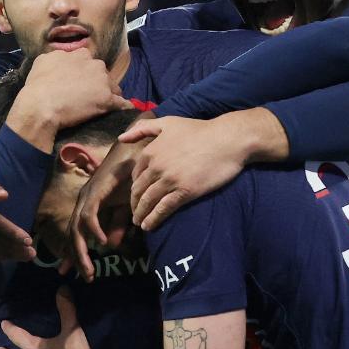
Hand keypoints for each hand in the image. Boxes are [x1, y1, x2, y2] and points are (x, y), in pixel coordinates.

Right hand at [8, 48, 135, 151]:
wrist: (40, 105)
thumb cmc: (37, 86)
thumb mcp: (42, 62)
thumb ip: (56, 57)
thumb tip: (60, 59)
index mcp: (79, 54)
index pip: (88, 61)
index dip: (85, 73)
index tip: (80, 82)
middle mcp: (93, 63)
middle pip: (102, 73)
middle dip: (98, 82)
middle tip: (88, 95)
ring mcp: (102, 80)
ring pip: (113, 87)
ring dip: (109, 94)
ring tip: (102, 106)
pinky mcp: (107, 99)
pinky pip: (122, 103)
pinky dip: (123, 106)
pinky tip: (124, 111)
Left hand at [63, 138, 143, 280]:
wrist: (136, 151)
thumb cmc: (132, 176)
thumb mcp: (126, 207)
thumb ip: (118, 225)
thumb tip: (110, 246)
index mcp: (90, 206)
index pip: (78, 234)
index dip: (76, 254)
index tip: (78, 273)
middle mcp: (84, 202)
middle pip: (74, 235)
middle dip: (77, 258)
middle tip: (86, 277)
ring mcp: (87, 196)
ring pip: (77, 228)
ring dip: (82, 250)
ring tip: (90, 268)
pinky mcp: (95, 191)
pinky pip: (89, 214)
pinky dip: (93, 229)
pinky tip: (100, 242)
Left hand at [121, 115, 248, 230]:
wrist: (227, 139)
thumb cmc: (199, 129)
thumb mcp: (168, 122)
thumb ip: (143, 128)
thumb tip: (121, 138)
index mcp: (150, 151)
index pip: (135, 175)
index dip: (135, 187)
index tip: (137, 196)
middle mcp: (156, 166)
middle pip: (138, 190)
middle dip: (135, 204)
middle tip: (136, 213)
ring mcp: (170, 180)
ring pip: (148, 201)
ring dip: (141, 214)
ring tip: (139, 223)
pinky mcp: (184, 191)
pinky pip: (163, 209)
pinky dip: (153, 219)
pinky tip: (149, 226)